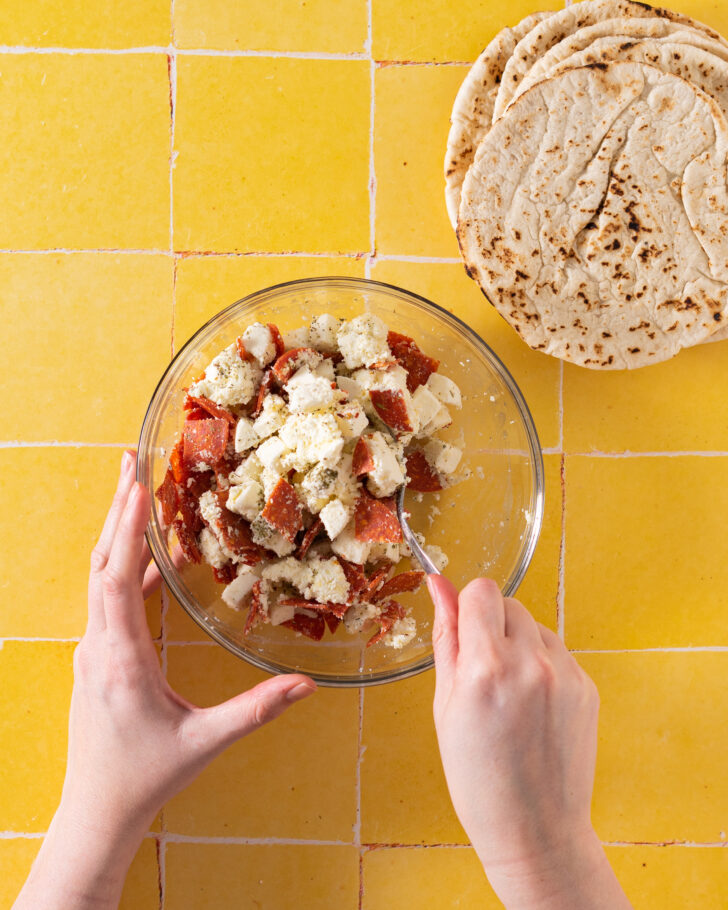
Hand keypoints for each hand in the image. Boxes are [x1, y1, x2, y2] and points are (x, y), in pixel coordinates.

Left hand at [14, 451, 315, 909]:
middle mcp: (99, 645)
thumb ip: (256, 711)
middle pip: (102, 563)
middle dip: (117, 510)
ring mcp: (94, 650)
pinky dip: (128, 569)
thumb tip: (306, 685)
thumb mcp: (204, 742)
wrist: (97, 810)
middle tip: (128, 462)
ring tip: (135, 493)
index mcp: (121, 657)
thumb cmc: (145, 776)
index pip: (116, 577)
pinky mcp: (99, 657)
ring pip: (101, 578)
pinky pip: (109, 599)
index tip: (136, 485)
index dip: (126, 528)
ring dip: (118, 534)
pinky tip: (152, 558)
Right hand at [429, 576, 631, 909]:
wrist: (535, 830)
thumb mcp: (445, 706)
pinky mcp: (587, 687)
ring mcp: (565, 675)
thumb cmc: (478, 779)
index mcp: (486, 668)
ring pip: (535, 626)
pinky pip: (557, 652)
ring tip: (509, 694)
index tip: (464, 629)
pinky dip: (541, 666)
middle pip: (509, 603)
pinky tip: (532, 706)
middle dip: (492, 625)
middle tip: (482, 671)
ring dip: (519, 644)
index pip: (482, 591)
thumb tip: (438, 585)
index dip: (467, 606)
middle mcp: (530, 664)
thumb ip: (445, 638)